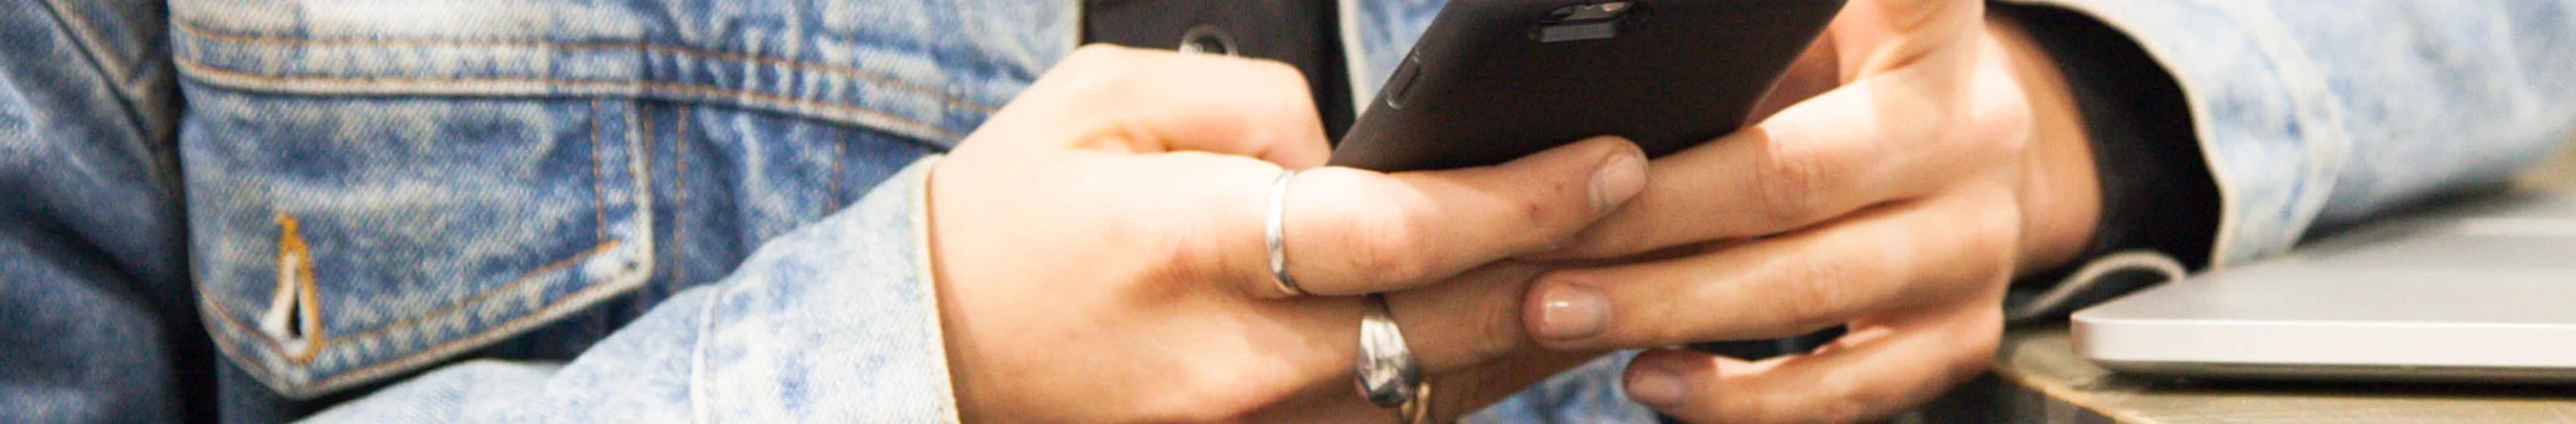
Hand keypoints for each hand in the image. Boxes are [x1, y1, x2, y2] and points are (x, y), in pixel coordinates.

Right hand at [922, 45, 1649, 421]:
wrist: (920, 358)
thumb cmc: (1008, 218)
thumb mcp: (1102, 103)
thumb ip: (1251, 105)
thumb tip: (1355, 142)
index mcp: (1191, 247)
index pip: (1399, 231)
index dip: (1525, 199)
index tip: (1612, 160)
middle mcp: (1233, 362)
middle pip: (1448, 320)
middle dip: (1568, 261)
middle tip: (1655, 204)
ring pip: (1439, 390)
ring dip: (1536, 332)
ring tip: (1615, 265)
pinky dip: (1463, 380)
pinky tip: (1517, 330)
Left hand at [1519, 2, 2111, 421]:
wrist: (1970, 169)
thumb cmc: (1848, 82)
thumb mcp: (1815, 31)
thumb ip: (1742, 48)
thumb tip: (1590, 60)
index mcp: (1934, 37)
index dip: (1866, 5)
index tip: (1743, 9)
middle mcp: (1972, 135)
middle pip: (1795, 176)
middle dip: (1653, 216)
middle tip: (1541, 241)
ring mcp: (1977, 244)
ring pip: (1813, 291)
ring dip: (1671, 309)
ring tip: (1559, 313)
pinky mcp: (1965, 335)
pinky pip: (1844, 388)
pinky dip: (1737, 397)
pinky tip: (1649, 380)